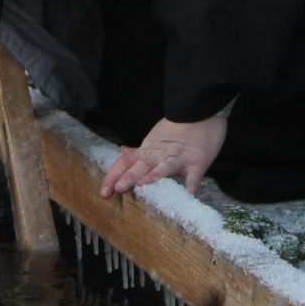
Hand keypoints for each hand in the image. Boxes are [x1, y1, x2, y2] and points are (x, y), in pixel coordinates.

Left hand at [100, 113, 227, 196]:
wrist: (200, 112)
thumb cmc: (177, 130)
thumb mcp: (153, 141)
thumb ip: (137, 152)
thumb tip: (121, 152)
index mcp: (147, 152)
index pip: (125, 163)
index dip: (113, 177)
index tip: (104, 193)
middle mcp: (160, 155)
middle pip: (142, 166)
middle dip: (129, 177)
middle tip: (119, 188)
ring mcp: (178, 158)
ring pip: (165, 167)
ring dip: (154, 176)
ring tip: (144, 184)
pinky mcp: (197, 162)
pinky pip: (194, 175)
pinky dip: (192, 184)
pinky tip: (189, 193)